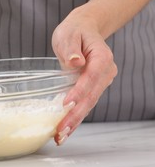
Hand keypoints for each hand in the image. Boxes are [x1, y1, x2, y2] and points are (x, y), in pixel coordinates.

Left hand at [51, 8, 117, 145]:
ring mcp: (101, 82)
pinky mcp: (93, 88)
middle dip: (75, 115)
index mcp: (102, 57)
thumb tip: (75, 61)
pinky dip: (75, 117)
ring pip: (88, 104)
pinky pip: (84, 104)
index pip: (91, 77)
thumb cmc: (74, 31)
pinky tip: (65, 130)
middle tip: (61, 131)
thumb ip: (71, 49)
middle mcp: (105, 72)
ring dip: (74, 121)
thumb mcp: (68, 34)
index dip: (79, 92)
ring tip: (61, 137)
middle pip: (91, 96)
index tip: (66, 104)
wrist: (83, 30)